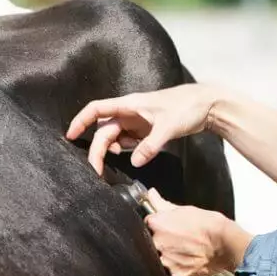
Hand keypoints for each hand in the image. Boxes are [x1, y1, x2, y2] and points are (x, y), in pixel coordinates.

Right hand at [66, 84, 216, 174]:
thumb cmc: (187, 107)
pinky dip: (126, 150)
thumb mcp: (168, 127)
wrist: (207, 105)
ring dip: (111, 151)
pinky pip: (128, 141)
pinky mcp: (146, 129)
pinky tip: (133, 156)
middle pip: (104, 130)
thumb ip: (150, 146)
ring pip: (115, 137)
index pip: (97, 109)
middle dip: (97, 149)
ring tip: (111, 166)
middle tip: (96, 171)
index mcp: (129, 104)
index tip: (69, 136)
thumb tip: (134, 162)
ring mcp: (137, 121)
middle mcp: (129, 112)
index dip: (80, 121)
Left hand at [144, 190, 251, 275]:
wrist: (227, 245)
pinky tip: (191, 258)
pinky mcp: (176, 274)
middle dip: (166, 239)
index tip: (169, 225)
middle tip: (182, 237)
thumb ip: (163, 204)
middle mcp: (159, 243)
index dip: (160, 223)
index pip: (150, 222)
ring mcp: (167, 260)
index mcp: (158, 224)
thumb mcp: (186, 209)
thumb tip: (151, 194)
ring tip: (188, 248)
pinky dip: (181, 265)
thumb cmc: (210, 225)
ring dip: (172, 253)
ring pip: (164, 256)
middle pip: (154, 240)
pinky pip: (174, 269)